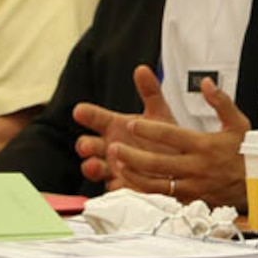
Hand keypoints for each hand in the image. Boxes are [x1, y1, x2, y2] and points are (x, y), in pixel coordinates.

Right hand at [73, 65, 175, 184]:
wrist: (177, 163)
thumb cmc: (163, 136)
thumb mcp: (158, 113)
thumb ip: (150, 92)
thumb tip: (142, 69)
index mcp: (115, 126)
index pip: (96, 118)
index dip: (87, 114)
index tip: (80, 110)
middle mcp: (110, 147)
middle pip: (88, 145)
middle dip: (85, 145)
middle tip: (86, 144)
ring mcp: (114, 168)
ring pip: (95, 168)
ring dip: (92, 167)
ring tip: (93, 164)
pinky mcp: (123, 186)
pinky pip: (114, 188)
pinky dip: (114, 185)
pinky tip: (117, 182)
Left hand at [88, 73, 252, 208]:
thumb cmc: (246, 153)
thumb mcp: (238, 123)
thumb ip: (221, 101)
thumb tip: (206, 83)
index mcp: (204, 146)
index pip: (171, 136)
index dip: (149, 130)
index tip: (132, 124)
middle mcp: (196, 167)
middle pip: (156, 163)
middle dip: (131, 155)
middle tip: (112, 147)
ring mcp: (191, 187)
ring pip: (154, 184)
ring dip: (133, 175)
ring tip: (117, 165)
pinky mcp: (190, 201)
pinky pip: (162, 198)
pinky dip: (144, 192)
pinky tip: (131, 185)